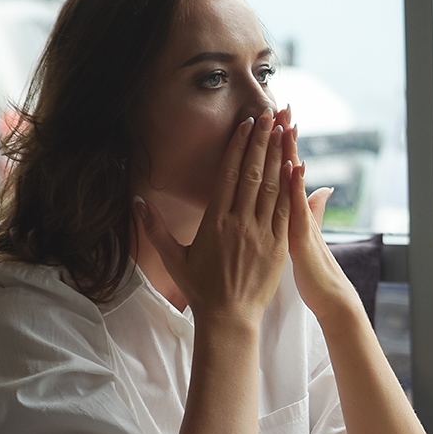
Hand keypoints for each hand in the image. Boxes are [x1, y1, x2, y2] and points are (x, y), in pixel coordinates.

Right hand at [135, 108, 292, 326]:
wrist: (229, 318)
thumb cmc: (200, 289)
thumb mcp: (174, 258)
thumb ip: (155, 228)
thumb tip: (136, 201)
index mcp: (215, 222)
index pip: (229, 175)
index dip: (238, 147)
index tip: (246, 124)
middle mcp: (240, 223)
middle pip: (253, 174)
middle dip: (263, 142)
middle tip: (270, 115)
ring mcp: (262, 234)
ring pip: (273, 187)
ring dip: (279, 156)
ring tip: (286, 131)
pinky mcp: (279, 246)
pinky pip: (286, 210)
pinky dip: (292, 187)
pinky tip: (296, 166)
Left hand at [277, 120, 362, 322]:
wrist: (330, 296)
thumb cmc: (317, 270)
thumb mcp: (312, 236)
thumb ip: (315, 211)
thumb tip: (323, 189)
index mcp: (292, 210)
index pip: (282, 170)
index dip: (278, 144)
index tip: (275, 118)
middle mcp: (297, 211)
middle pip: (287, 167)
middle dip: (283, 137)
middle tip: (280, 106)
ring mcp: (301, 222)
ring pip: (292, 182)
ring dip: (289, 152)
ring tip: (287, 123)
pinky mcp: (301, 238)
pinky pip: (297, 209)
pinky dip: (296, 187)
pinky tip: (295, 165)